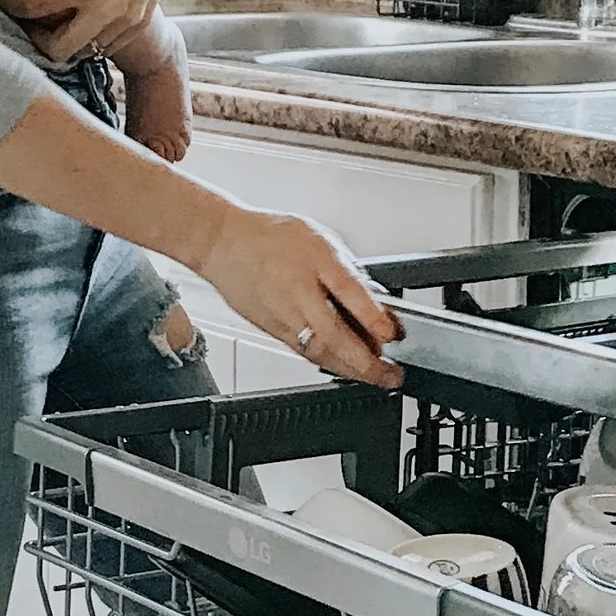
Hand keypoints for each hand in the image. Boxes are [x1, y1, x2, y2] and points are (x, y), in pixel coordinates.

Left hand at [1, 0, 184, 61]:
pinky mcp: (140, 23)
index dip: (12, 3)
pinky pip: (106, 46)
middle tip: (28, 18)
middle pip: (59, 49)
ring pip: (83, 52)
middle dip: (36, 38)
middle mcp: (109, 10)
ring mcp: (127, 21)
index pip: (35, 6)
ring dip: (63, 40)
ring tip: (51, 19)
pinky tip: (79, 18)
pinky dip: (88, 39)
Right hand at [191, 206, 401, 389]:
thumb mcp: (320, 241)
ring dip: (351, 371)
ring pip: (320, 354)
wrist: (222, 243)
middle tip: (392, 375)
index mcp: (315, 265)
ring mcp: (283, 318)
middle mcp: (299, 297)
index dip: (376, 319)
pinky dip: (329, 364)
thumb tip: (372, 298)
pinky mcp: (272, 330)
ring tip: (375, 377)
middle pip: (336, 339)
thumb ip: (347, 270)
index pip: (351, 295)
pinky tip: (344, 367)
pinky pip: (305, 353)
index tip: (394, 334)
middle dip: (368, 364)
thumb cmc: (270, 238)